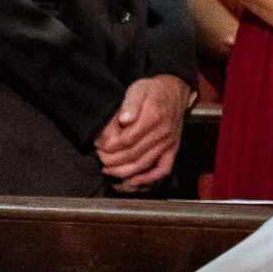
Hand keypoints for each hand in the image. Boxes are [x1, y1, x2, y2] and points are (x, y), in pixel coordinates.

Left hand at [94, 76, 194, 191]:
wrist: (174, 92)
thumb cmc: (153, 92)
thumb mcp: (138, 89)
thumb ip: (130, 103)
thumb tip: (124, 119)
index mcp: (153, 118)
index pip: (126, 140)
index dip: (108, 145)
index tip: (98, 144)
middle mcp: (163, 133)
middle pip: (132, 155)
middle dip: (111, 160)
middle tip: (100, 157)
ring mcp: (168, 143)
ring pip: (143, 165)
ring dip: (122, 171)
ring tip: (108, 169)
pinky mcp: (172, 150)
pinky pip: (162, 170)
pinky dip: (147, 179)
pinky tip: (131, 182)